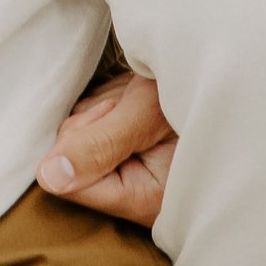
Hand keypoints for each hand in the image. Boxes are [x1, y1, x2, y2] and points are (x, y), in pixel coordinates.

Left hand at [36, 69, 176, 230]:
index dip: (85, 141)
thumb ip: (98, 145)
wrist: (217, 64)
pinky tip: (134, 100)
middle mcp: (137, 194)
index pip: (77, 185)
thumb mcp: (144, 111)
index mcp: (147, 200)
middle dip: (94, 123)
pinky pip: (90, 127)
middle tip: (132, 103)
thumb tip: (48, 178)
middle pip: (72, 162)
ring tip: (139, 98)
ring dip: (101, 110)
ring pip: (79, 139)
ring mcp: (131, 173)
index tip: (117, 116)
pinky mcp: (126, 151)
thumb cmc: (191, 86)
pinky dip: (105, 106)